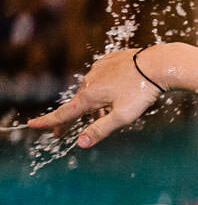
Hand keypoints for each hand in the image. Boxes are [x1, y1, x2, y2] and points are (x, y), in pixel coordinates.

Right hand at [27, 48, 164, 147]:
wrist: (159, 64)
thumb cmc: (142, 92)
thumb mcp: (122, 116)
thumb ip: (101, 129)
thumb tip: (81, 143)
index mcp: (89, 96)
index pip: (64, 113)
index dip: (48, 121)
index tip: (32, 124)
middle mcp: (90, 80)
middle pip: (78, 103)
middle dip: (73, 118)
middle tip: (63, 132)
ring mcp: (99, 68)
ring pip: (93, 90)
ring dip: (95, 103)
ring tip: (104, 114)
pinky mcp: (110, 60)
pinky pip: (103, 78)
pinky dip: (105, 88)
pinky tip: (116, 91)